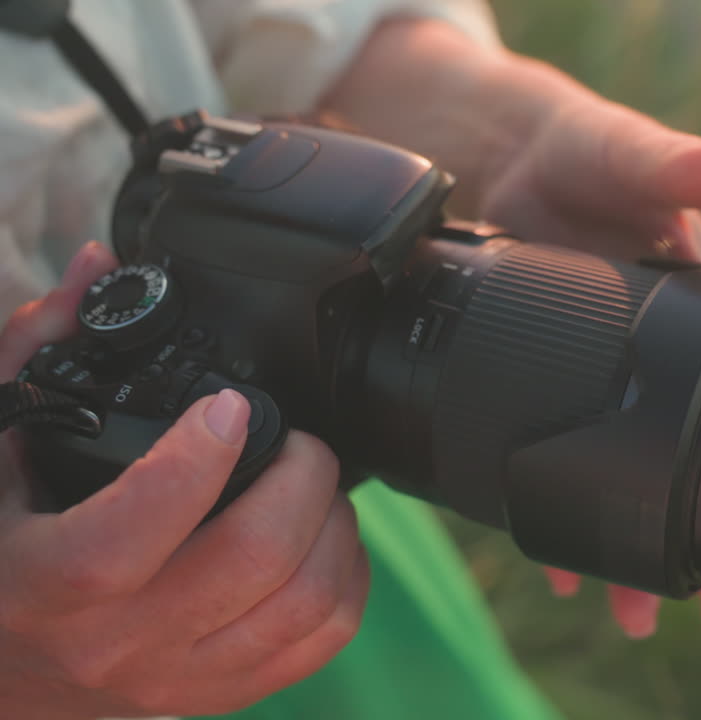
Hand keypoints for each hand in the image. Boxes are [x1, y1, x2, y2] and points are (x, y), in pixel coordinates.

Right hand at [0, 243, 369, 717]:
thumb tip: (98, 267)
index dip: (196, 462)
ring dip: (334, 527)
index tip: (230, 407)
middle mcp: (116, 643)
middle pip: (253, 562)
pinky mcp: (220, 694)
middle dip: (301, 479)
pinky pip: (320, 643)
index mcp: (45, 583)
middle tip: (298, 442)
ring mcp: (176, 677)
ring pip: (304, 605)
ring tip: (312, 486)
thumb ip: (36, 350)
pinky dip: (347, 581)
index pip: (131, 536)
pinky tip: (323, 541)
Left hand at [323, 19, 700, 643]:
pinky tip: (563, 567)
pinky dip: (566, 514)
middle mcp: (666, 358)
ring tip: (639, 618)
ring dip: (640, 550)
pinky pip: (566, 462)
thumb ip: (675, 164)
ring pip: (638, 479)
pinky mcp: (551, 382)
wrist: (498, 154)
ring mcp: (609, 379)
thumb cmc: (579, 150)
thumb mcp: (623, 154)